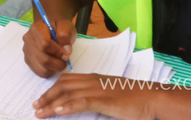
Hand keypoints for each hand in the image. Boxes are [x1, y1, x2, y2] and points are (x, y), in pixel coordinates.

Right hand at [22, 19, 76, 77]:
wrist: (51, 29)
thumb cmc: (58, 28)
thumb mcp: (66, 27)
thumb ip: (66, 36)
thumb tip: (66, 51)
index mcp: (36, 28)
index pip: (45, 44)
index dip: (58, 52)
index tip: (66, 54)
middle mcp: (28, 39)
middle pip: (43, 59)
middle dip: (58, 63)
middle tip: (65, 60)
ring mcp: (27, 51)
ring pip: (41, 68)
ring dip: (54, 68)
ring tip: (58, 61)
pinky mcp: (28, 60)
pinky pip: (39, 72)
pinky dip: (49, 71)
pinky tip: (53, 63)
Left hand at [33, 74, 155, 118]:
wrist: (154, 99)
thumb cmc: (136, 101)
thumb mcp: (111, 97)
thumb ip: (96, 99)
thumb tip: (83, 105)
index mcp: (94, 79)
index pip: (66, 80)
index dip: (52, 89)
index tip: (42, 99)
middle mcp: (93, 81)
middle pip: (63, 85)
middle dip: (47, 96)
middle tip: (35, 106)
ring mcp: (99, 90)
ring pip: (68, 93)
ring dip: (51, 103)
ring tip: (40, 112)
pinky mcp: (105, 100)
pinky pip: (82, 102)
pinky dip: (67, 106)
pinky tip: (57, 111)